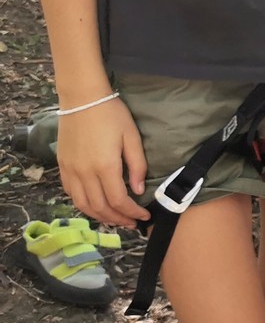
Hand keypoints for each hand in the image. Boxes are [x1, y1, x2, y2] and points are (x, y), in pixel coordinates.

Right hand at [56, 97, 149, 226]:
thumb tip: (138, 190)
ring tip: (116, 219)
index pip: (118, 200)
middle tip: (132, 222)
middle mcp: (85, 173)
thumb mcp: (132, 137)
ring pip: (83, 205)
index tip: (144, 216)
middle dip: (118, 219)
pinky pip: (71, 194)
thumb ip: (137, 165)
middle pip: (100, 207)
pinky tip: (96, 205)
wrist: (82, 100)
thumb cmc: (112, 115)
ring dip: (100, 217)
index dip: (132, 212)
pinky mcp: (62, 167)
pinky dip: (84, 205)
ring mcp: (71, 171)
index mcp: (105, 166)